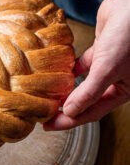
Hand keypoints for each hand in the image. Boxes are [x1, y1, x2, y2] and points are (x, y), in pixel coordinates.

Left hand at [45, 0, 129, 130]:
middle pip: (86, 100)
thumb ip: (89, 92)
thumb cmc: (127, 38)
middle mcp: (116, 81)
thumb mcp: (108, 70)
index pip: (92, 112)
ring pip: (83, 83)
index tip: (49, 126)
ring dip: (67, 89)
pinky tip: (58, 72)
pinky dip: (71, 68)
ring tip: (48, 95)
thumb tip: (69, 112)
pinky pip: (83, 64)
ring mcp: (107, 65)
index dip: (70, 121)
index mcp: (124, 91)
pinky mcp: (101, 50)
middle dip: (66, 107)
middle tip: (43, 113)